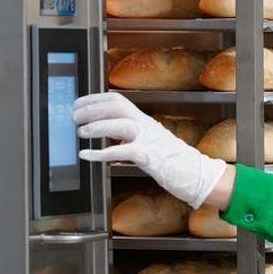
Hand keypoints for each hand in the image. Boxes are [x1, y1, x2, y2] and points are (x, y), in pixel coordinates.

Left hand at [73, 92, 226, 208]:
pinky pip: (122, 152)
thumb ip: (132, 136)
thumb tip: (108, 134)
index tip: (78, 103)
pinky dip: (101, 153)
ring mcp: (150, 140)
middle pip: (118, 107)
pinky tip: (87, 155)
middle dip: (93, 108)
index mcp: (146, 122)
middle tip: (74, 116)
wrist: (198, 175)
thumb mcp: (151, 143)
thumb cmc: (174, 162)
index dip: (95, 99)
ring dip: (97, 126)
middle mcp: (147, 126)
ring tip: (80, 132)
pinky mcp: (150, 157)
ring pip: (121, 124)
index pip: (118, 100)